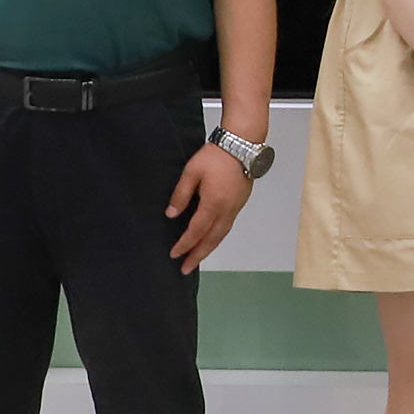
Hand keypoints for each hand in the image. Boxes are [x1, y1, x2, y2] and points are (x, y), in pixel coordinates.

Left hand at [165, 141, 252, 271]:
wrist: (242, 145)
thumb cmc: (215, 156)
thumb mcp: (191, 172)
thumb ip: (180, 194)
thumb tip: (171, 214)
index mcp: (213, 203)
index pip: (196, 231)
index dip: (184, 244)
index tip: (174, 254)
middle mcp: (227, 210)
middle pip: (212, 239)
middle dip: (198, 255)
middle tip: (186, 269)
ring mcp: (236, 207)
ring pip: (221, 235)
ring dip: (209, 249)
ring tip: (197, 259)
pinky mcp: (240, 203)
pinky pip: (227, 226)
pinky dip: (217, 238)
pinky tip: (211, 240)